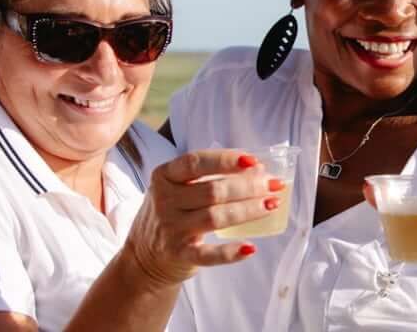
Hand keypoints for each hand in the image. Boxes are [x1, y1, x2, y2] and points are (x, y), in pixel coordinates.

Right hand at [123, 149, 283, 287]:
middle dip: (248, 187)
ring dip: (248, 211)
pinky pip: (208, 254)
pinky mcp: (178, 255)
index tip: (253, 161)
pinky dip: (230, 253)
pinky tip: (250, 247)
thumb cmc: (171, 213)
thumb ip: (208, 176)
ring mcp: (170, 229)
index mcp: (164, 176)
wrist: (143, 257)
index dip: (226, 160)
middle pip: (213, 191)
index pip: (196, 162)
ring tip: (271, 204)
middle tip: (273, 185)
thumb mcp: (177, 188)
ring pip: (215, 217)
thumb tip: (257, 169)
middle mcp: (164, 201)